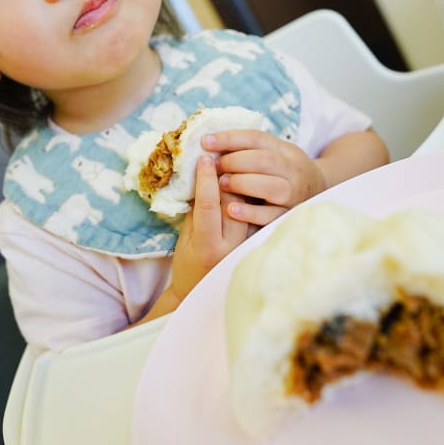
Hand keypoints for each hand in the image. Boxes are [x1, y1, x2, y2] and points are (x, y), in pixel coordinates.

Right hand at [167, 155, 249, 301]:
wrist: (203, 292)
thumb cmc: (188, 264)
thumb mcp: (186, 239)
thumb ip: (196, 211)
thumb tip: (202, 179)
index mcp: (208, 246)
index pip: (209, 204)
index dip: (206, 179)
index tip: (204, 158)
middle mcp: (232, 246)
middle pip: (235, 200)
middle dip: (228, 174)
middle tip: (222, 152)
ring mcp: (247, 244)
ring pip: (249, 204)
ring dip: (241, 181)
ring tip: (234, 161)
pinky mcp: (257, 241)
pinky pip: (256, 211)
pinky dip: (249, 194)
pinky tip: (246, 178)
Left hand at [202, 130, 326, 226]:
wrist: (318, 192)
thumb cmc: (283, 172)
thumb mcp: (274, 154)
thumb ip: (249, 150)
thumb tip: (210, 143)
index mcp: (286, 150)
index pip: (257, 138)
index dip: (229, 138)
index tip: (205, 141)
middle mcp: (294, 170)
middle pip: (265, 160)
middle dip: (235, 161)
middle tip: (214, 166)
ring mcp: (294, 194)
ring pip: (271, 187)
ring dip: (242, 184)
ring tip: (221, 184)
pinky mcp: (289, 216)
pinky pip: (270, 216)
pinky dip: (250, 213)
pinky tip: (231, 210)